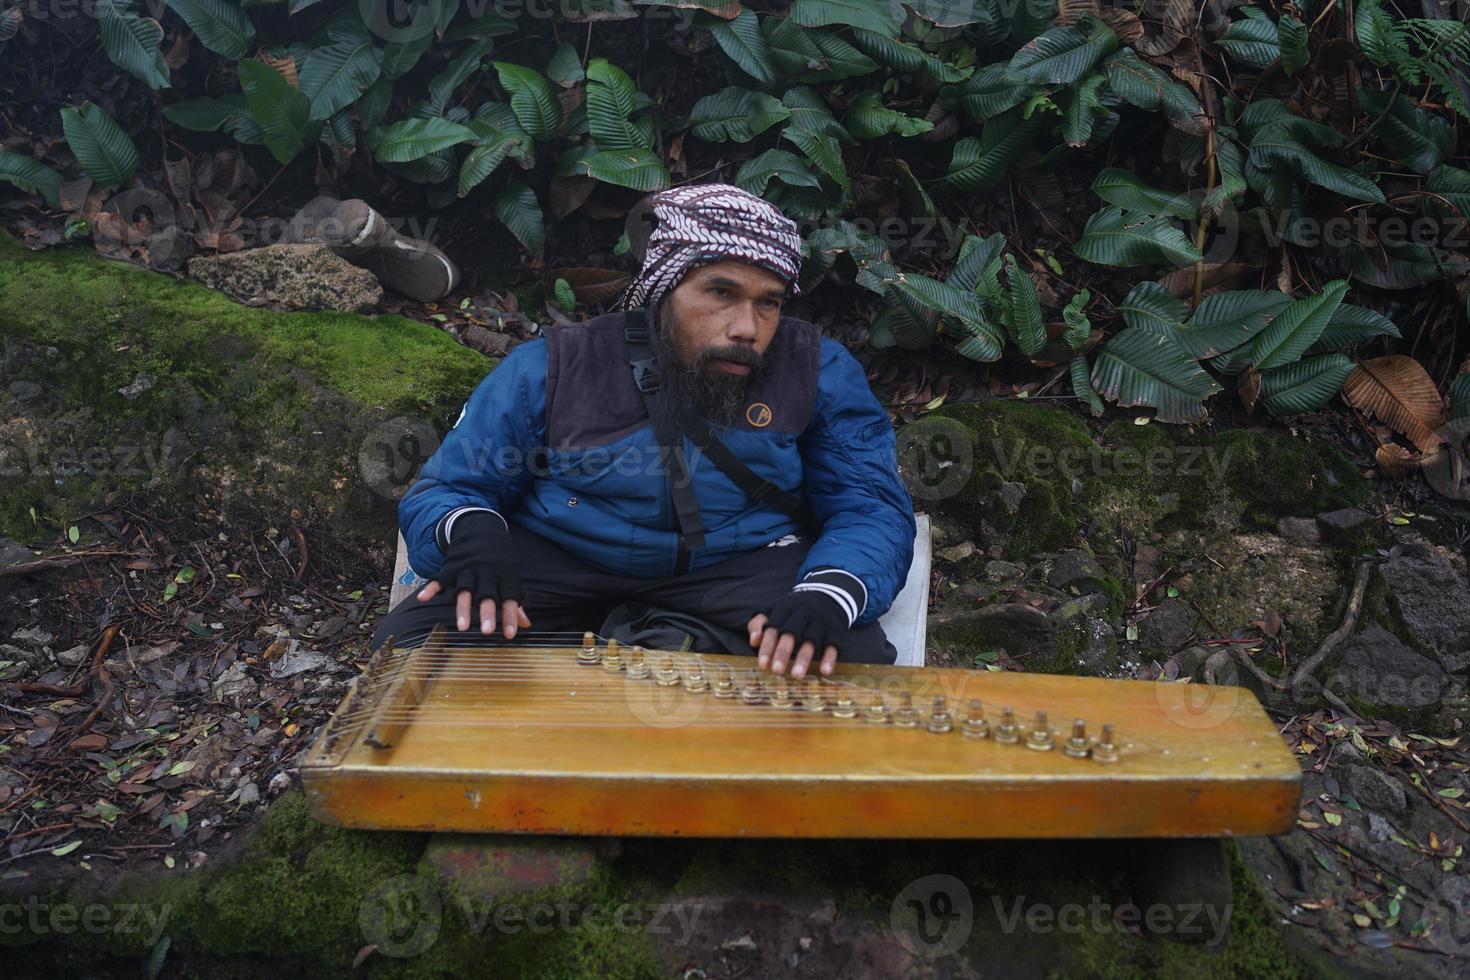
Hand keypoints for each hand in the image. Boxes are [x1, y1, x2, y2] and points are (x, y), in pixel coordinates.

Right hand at [416, 512, 531, 637]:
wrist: (481, 528)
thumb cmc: (500, 559)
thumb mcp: (511, 574)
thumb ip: (515, 600)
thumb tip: (526, 624)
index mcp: (505, 574)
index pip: (510, 597)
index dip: (511, 616)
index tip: (511, 635)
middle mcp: (487, 572)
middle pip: (487, 594)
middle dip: (487, 613)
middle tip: (487, 631)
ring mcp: (468, 568)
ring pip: (465, 590)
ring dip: (464, 608)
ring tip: (462, 627)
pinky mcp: (451, 565)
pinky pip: (440, 577)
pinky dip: (432, 587)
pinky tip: (423, 598)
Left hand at [747, 589, 849, 678]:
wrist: (828, 595)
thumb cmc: (793, 611)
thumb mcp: (774, 611)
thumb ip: (759, 623)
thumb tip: (753, 641)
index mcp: (784, 609)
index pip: (773, 628)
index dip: (768, 646)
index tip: (763, 665)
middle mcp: (803, 614)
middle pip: (791, 633)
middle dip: (783, 652)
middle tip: (777, 671)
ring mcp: (820, 621)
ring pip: (811, 640)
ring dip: (804, 658)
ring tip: (796, 675)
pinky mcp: (835, 630)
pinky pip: (833, 644)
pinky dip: (829, 657)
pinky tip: (824, 671)